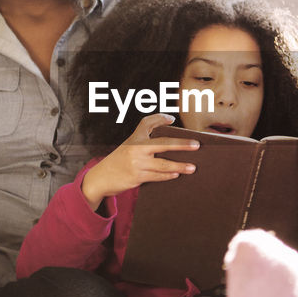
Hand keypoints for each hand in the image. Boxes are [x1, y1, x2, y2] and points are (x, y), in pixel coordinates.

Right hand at [80, 113, 199, 210]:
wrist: (101, 177)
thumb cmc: (119, 160)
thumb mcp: (129, 146)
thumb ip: (145, 139)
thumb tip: (170, 132)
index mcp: (134, 138)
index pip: (147, 122)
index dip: (160, 118)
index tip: (171, 119)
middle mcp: (135, 149)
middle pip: (163, 144)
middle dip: (181, 144)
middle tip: (196, 145)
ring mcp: (137, 164)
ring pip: (163, 165)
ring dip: (179, 166)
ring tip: (192, 167)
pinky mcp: (137, 177)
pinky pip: (157, 176)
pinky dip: (168, 175)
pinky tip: (176, 174)